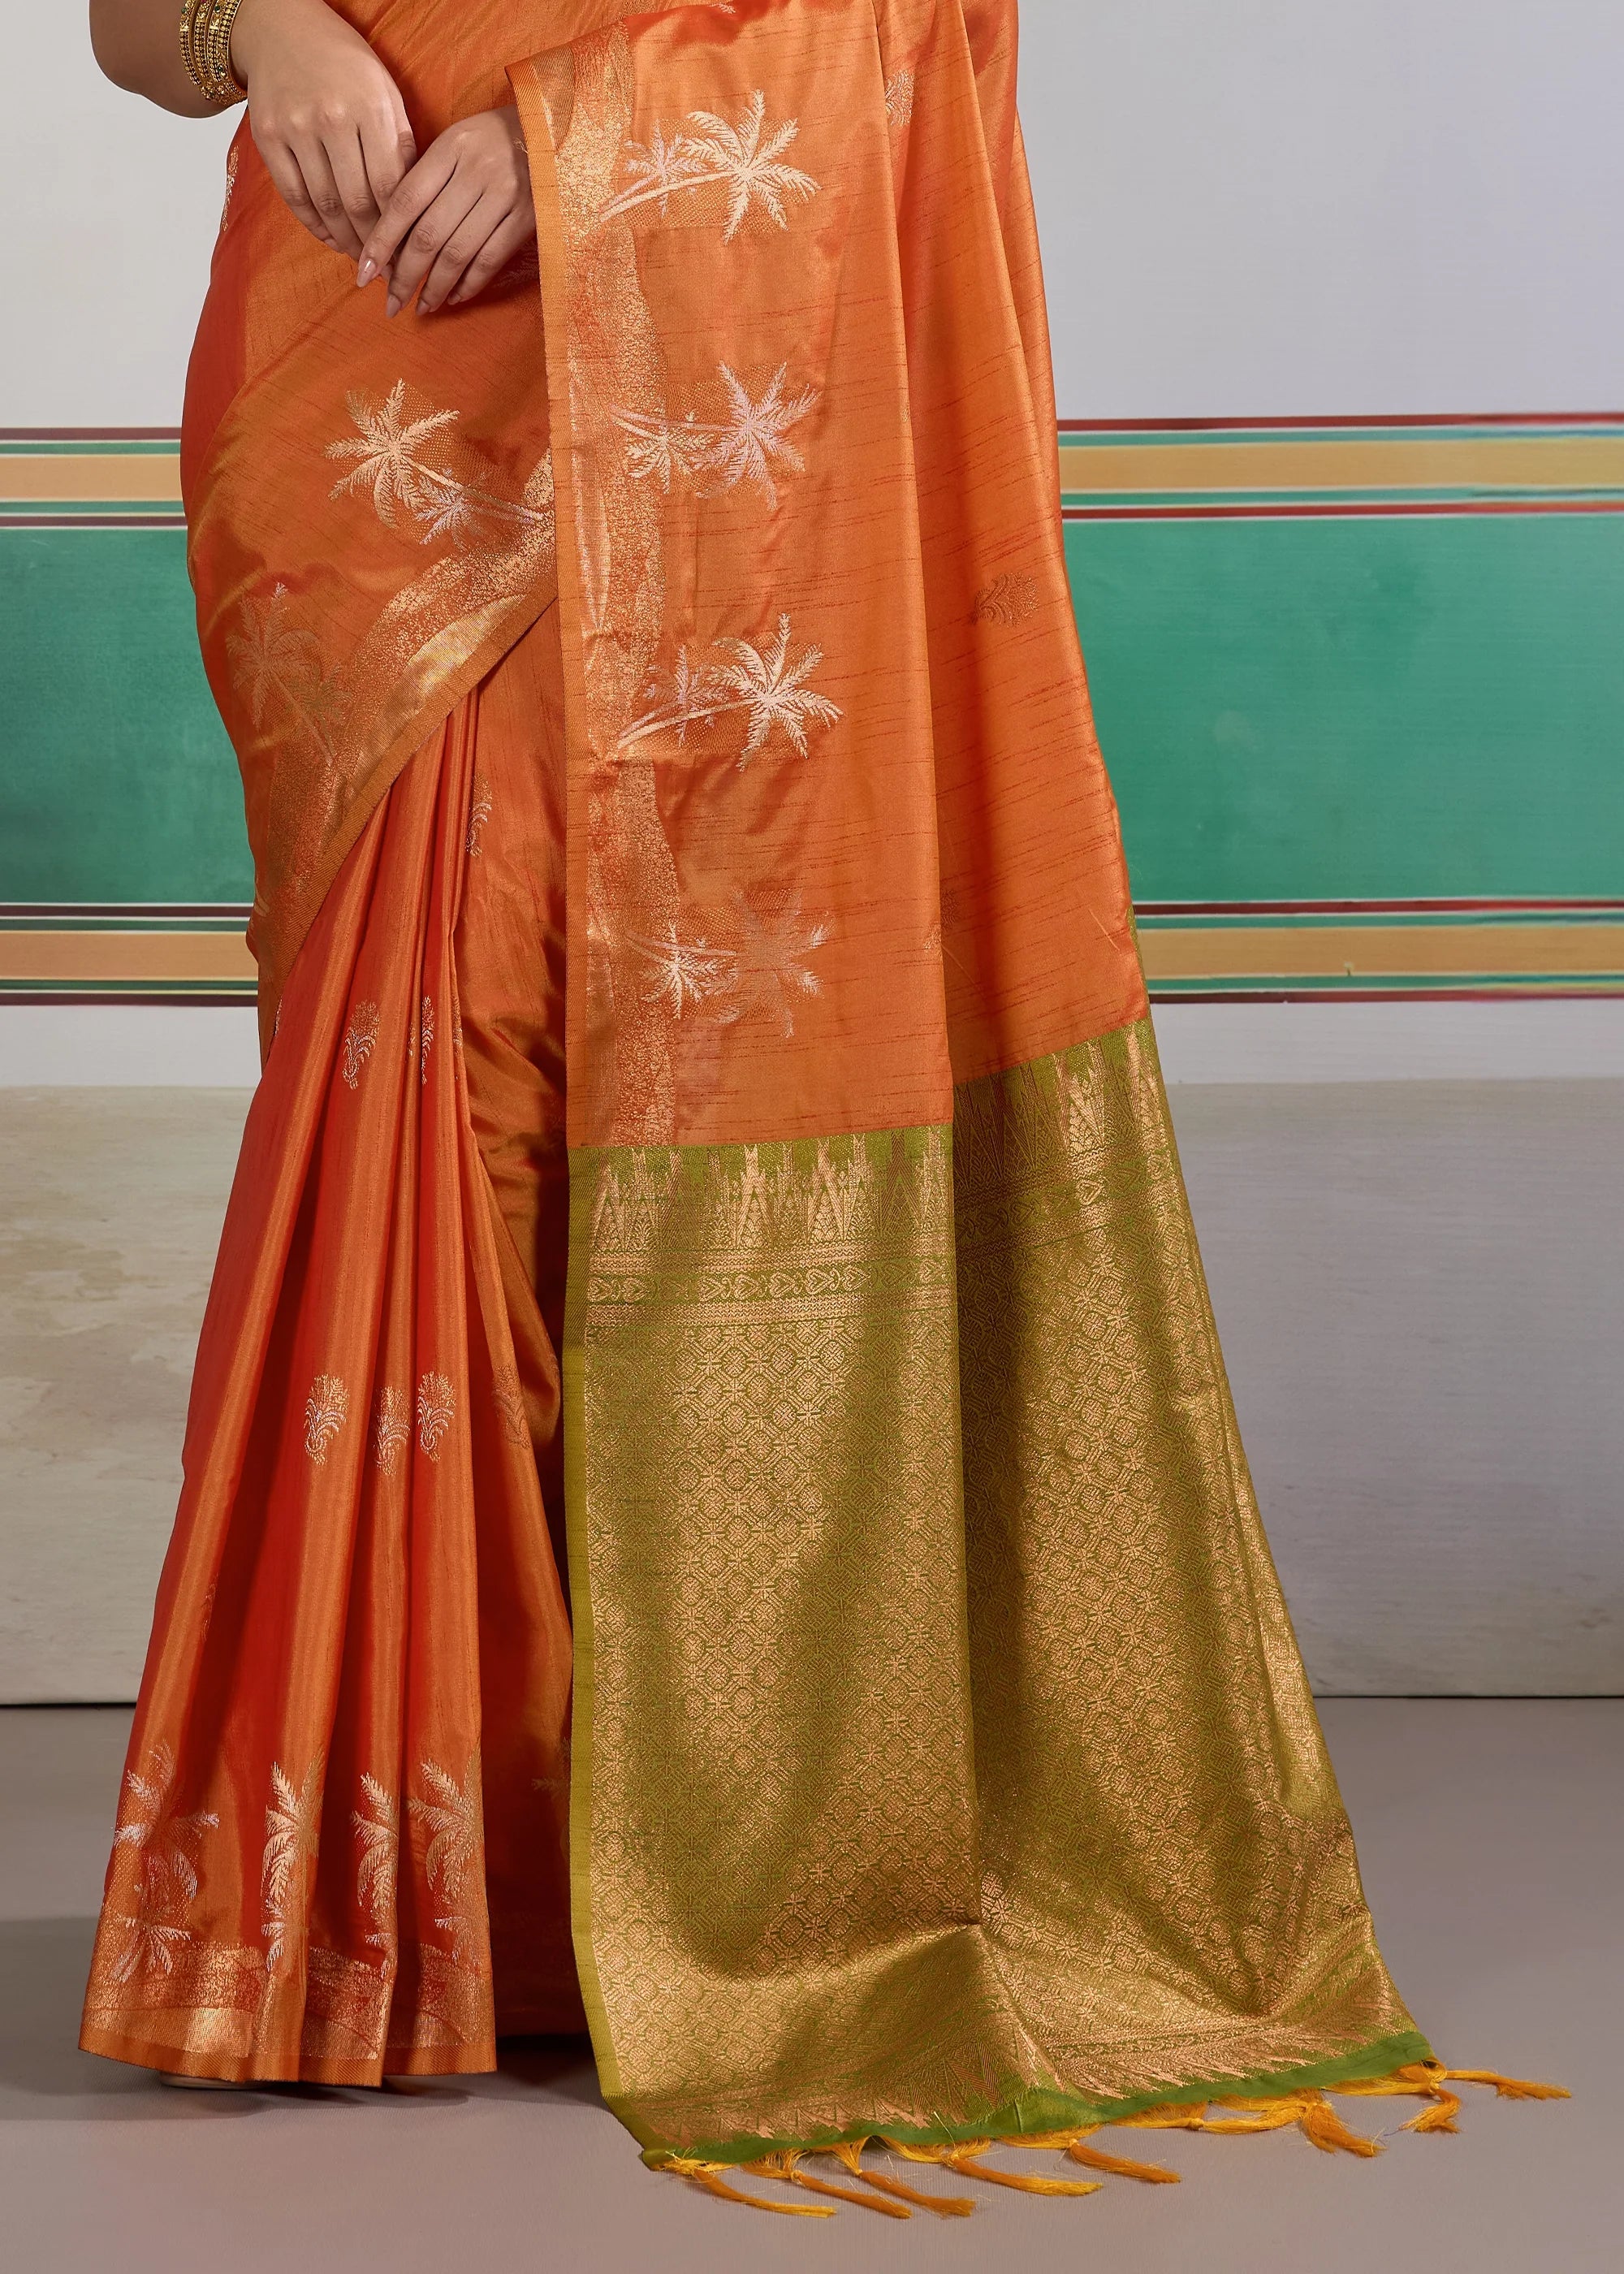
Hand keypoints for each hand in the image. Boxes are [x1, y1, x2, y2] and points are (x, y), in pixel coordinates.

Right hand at [231, 0, 415, 259]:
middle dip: (375, 245)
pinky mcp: (268, 136)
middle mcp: (331, 118)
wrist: (282, 29)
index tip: (409, 256)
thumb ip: (401, 145)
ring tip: (362, 259)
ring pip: (326, 205)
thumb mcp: (385, 92)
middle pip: (358, 203)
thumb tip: (416, 207)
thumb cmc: (345, 64)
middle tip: (388, 271)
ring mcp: (295, 128)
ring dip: (347, 241)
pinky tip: (332, 239)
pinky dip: (315, 225)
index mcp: (369, 107)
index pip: (390, 187)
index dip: (400, 231)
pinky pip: (294, 196)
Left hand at [358, 108, 535, 315]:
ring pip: (458, 252)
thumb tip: (393, 231)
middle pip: (428, 234)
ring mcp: (505, 195)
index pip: (404, 201)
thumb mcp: (458, 141)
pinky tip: (454, 297)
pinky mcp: (529, 218)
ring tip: (421, 307)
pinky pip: (491, 259)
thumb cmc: (496, 137)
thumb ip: (429, 175)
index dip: (382, 241)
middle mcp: (475, 171)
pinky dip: (469, 283)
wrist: (555, 130)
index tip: (364, 272)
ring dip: (435, 287)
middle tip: (391, 303)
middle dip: (405, 275)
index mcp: (451, 147)